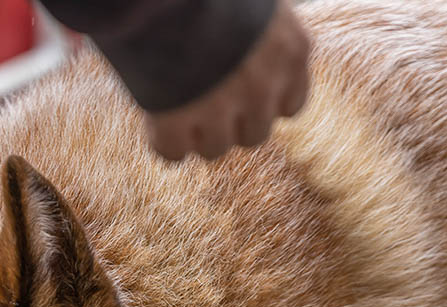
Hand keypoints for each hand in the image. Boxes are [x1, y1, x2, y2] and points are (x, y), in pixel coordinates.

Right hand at [145, 0, 310, 160]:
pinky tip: (156, 118)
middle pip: (253, 134)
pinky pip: (172, 151)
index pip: (290, 106)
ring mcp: (220, 106)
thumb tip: (249, 52)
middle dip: (230, 122)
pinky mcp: (176, 119)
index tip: (241, 92)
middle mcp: (264, 84)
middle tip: (204, 96)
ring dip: (196, 132)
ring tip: (177, 100)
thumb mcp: (252, 2)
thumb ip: (259, 34)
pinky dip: (162, 139)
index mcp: (291, 49)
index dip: (261, 102)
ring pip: (215, 148)